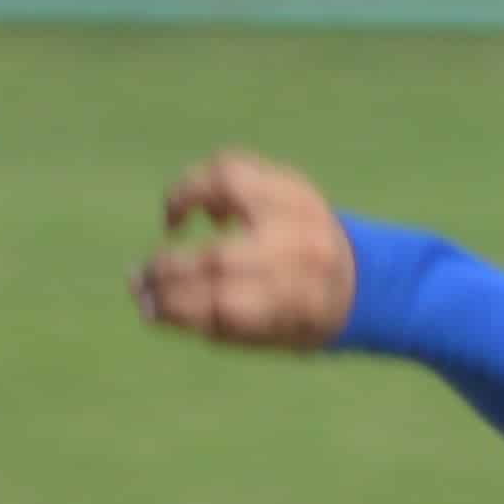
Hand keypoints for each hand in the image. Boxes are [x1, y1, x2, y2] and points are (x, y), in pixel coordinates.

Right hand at [137, 151, 355, 350]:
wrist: (366, 281)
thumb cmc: (303, 318)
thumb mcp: (266, 338)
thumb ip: (208, 323)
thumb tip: (145, 303)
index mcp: (296, 305)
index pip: (221, 306)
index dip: (174, 306)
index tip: (144, 306)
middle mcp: (298, 254)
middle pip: (218, 259)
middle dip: (167, 269)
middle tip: (138, 277)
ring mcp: (297, 210)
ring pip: (228, 186)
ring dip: (184, 201)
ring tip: (170, 223)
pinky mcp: (291, 183)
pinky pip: (237, 165)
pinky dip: (207, 180)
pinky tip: (202, 207)